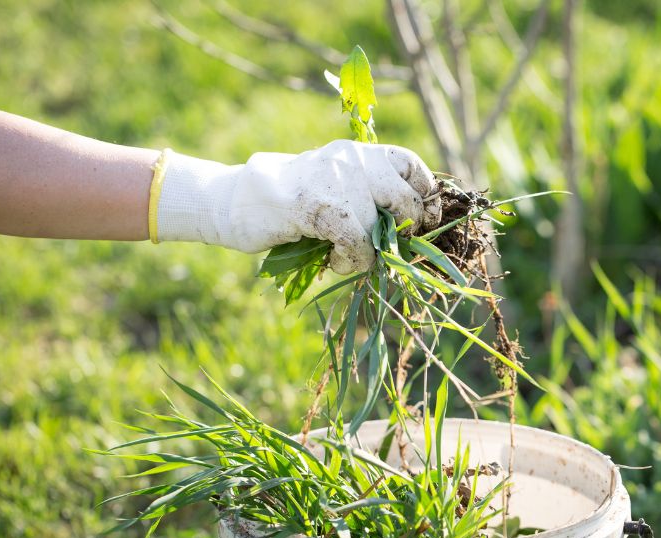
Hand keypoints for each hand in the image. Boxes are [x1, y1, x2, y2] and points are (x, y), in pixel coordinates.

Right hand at [155, 140, 439, 273]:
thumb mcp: (333, 186)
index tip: (426, 217)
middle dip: (405, 230)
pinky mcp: (319, 208)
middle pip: (405, 198)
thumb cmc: (287, 202)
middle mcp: (351, 160)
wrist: (234, 201)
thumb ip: (366, 194)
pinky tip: (335, 261)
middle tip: (389, 246)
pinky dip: (352, 260)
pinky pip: (357, 242)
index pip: (409, 164)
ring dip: (367, 253)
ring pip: (379, 228)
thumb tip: (411, 223)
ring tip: (343, 257)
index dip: (424, 193)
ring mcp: (335, 182)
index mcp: (356, 152)